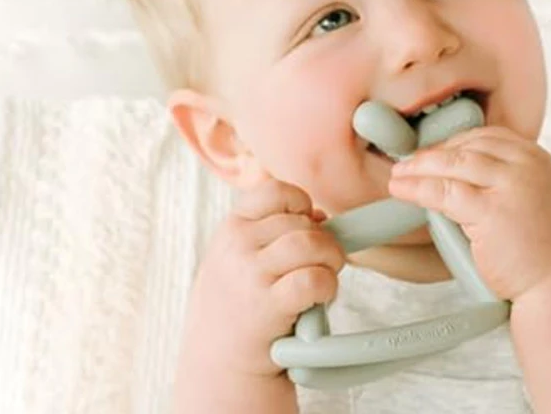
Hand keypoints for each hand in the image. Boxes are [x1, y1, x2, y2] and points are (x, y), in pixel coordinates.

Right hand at [173, 179, 344, 408]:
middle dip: (324, 243)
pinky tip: (319, 299)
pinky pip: (315, 279)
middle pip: (304, 223)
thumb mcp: (241, 256)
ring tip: (324, 278)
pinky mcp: (267, 305)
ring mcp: (250, 274)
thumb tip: (321, 215)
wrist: (220, 359)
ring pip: (312, 244)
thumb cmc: (240, 302)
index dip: (302, 205)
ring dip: (331, 261)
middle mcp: (238, 244)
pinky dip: (328, 287)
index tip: (306, 225)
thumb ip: (274, 231)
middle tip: (321, 265)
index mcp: (232, 226)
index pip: (276, 191)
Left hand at [388, 126, 550, 299]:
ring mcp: (511, 186)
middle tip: (408, 164)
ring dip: (419, 168)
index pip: (488, 137)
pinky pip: (445, 192)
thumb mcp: (532, 199)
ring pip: (453, 164)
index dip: (455, 142)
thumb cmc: (543, 250)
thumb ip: (504, 181)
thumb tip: (455, 172)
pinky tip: (402, 190)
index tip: (434, 153)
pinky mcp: (492, 211)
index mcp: (538, 159)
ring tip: (399, 176)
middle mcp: (527, 166)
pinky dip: (418, 188)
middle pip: (468, 146)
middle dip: (433, 153)